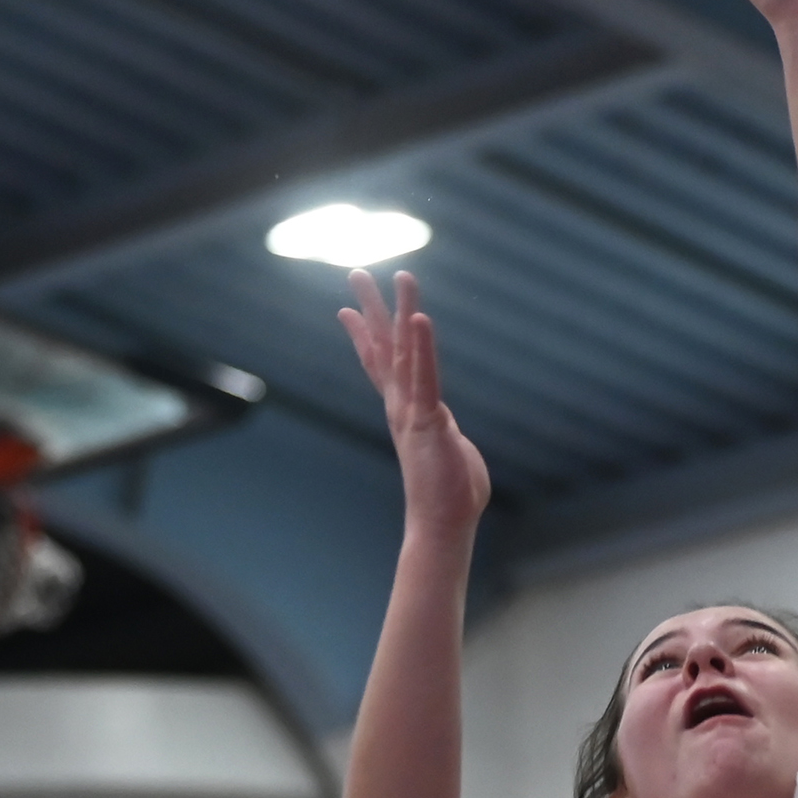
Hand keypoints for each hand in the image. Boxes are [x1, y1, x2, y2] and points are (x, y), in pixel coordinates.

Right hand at [340, 270, 490, 544]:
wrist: (443, 525)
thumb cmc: (451, 494)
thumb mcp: (448, 450)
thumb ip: (444, 431)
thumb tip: (445, 429)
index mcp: (407, 411)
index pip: (382, 366)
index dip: (365, 335)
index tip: (346, 310)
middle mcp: (403, 406)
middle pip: (384, 347)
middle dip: (371, 309)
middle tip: (356, 272)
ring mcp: (413, 411)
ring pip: (405, 352)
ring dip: (401, 311)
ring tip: (400, 276)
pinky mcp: (430, 420)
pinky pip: (425, 376)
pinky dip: (422, 346)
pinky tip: (418, 318)